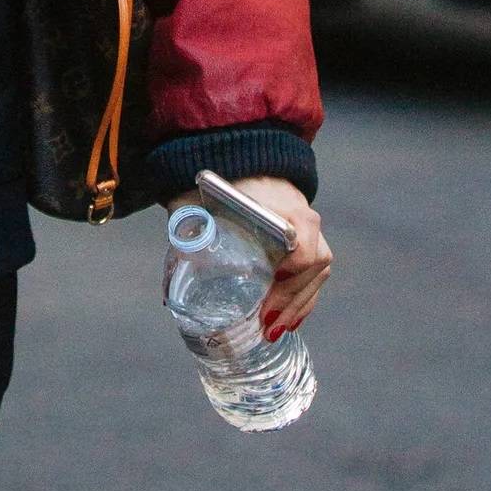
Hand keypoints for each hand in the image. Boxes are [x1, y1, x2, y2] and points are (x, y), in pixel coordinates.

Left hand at [173, 176, 330, 341]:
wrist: (241, 159)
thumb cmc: (219, 181)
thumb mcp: (199, 199)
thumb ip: (186, 229)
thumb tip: (172, 286)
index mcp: (284, 206)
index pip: (305, 241)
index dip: (296, 266)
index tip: (274, 280)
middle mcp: (304, 218)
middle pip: (314, 265)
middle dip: (292, 299)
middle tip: (265, 322)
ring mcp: (310, 231)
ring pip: (317, 274)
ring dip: (298, 306)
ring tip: (273, 331)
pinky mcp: (307, 242)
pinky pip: (314, 276)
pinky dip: (301, 300)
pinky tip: (285, 320)